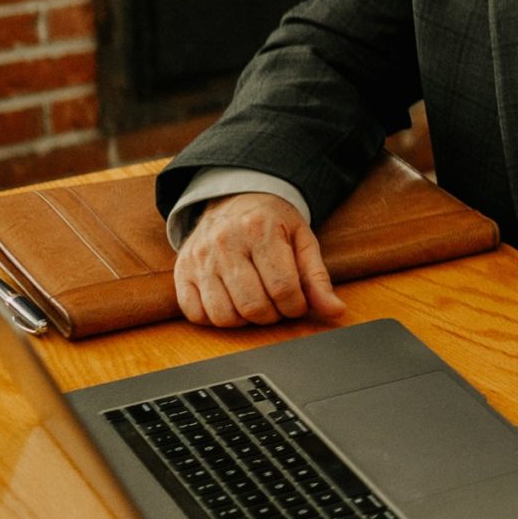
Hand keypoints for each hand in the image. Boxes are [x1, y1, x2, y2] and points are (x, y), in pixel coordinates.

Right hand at [173, 192, 345, 327]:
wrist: (235, 199)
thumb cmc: (273, 222)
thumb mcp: (302, 241)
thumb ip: (318, 278)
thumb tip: (335, 310)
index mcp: (260, 230)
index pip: (283, 288)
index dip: (296, 306)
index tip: (297, 303)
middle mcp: (225, 243)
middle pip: (253, 306)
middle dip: (273, 315)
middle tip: (278, 304)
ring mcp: (199, 257)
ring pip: (223, 315)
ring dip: (246, 320)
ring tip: (256, 303)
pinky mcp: (182, 270)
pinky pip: (194, 313)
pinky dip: (215, 318)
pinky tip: (231, 303)